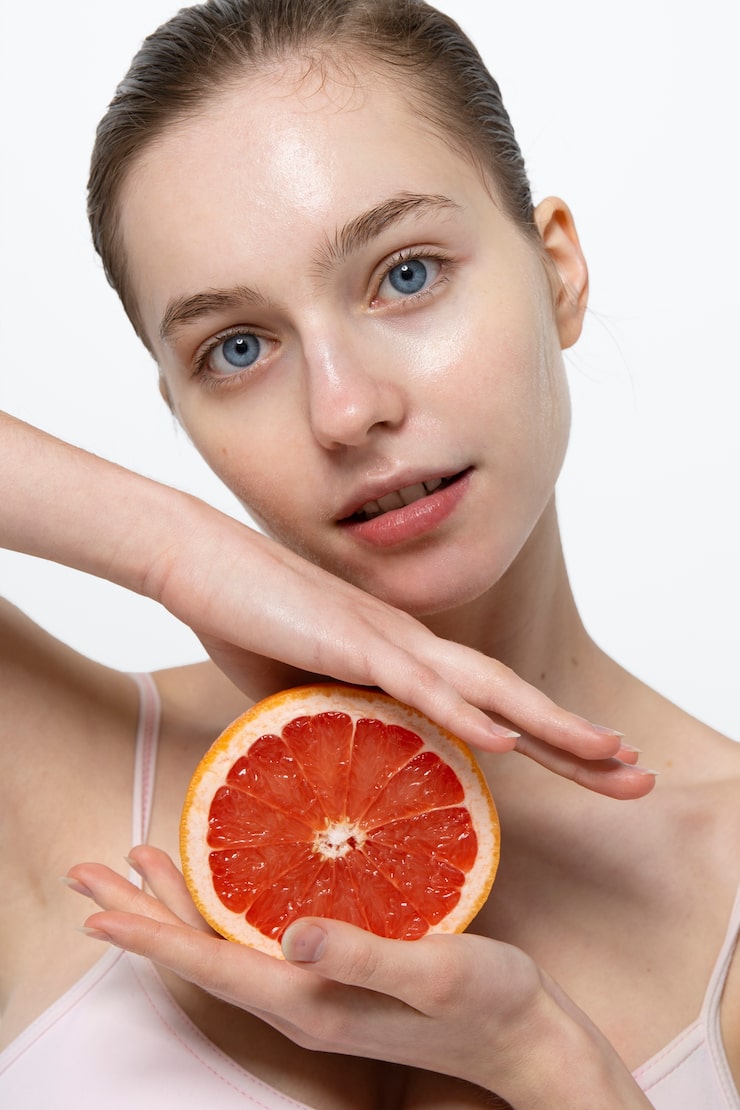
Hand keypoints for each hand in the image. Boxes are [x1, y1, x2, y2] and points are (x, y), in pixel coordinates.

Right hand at [1, 412, 651, 798]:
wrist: (195, 558)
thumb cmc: (245, 618)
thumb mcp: (293, 693)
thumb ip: (331, 727)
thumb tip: (343, 776)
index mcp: (400, 658)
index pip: (486, 705)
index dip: (544, 737)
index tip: (590, 770)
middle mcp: (410, 644)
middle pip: (509, 697)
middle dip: (576, 739)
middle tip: (634, 774)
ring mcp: (385, 638)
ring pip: (483, 689)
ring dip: (549, 726)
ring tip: (607, 758)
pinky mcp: (350, 639)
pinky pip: (418, 682)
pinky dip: (465, 712)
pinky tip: (508, 739)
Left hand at [67, 848, 651, 1107]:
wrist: (526, 1038)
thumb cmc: (489, 1003)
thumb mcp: (434, 971)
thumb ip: (363, 955)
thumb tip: (291, 934)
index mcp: (312, 1000)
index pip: (212, 964)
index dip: (152, 932)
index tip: (98, 907)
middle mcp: (302, 1000)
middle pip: (202, 955)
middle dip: (144, 915)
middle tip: (94, 874)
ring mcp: (318, 991)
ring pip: (224, 946)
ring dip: (177, 907)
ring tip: (140, 870)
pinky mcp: (337, 976)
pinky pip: (258, 941)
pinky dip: (224, 909)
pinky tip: (226, 886)